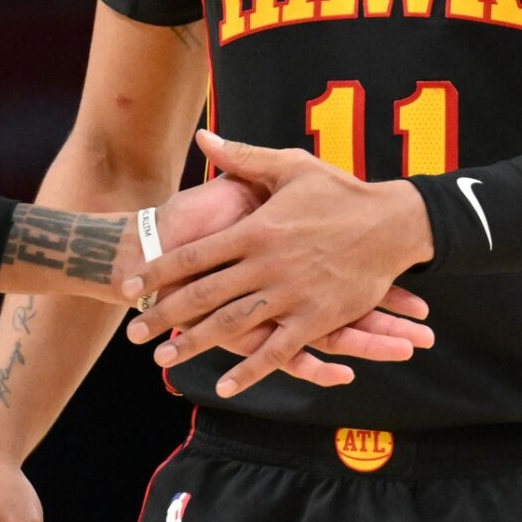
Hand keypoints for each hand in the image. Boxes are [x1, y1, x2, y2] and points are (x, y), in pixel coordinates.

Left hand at [125, 131, 435, 396]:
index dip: (158, 270)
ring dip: (196, 343)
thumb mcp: (291, 166)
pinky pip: (279, 350)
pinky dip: (251, 369)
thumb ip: (243, 157)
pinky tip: (225, 385)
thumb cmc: (342, 192)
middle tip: (134, 332)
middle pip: (204, 294)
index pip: (194, 255)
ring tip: (164, 357)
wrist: (394, 223)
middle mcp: (267, 265)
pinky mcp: (316, 318)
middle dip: (165, 313)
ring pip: (233, 324)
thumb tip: (204, 136)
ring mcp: (291, 294)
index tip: (127, 284)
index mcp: (257, 229)